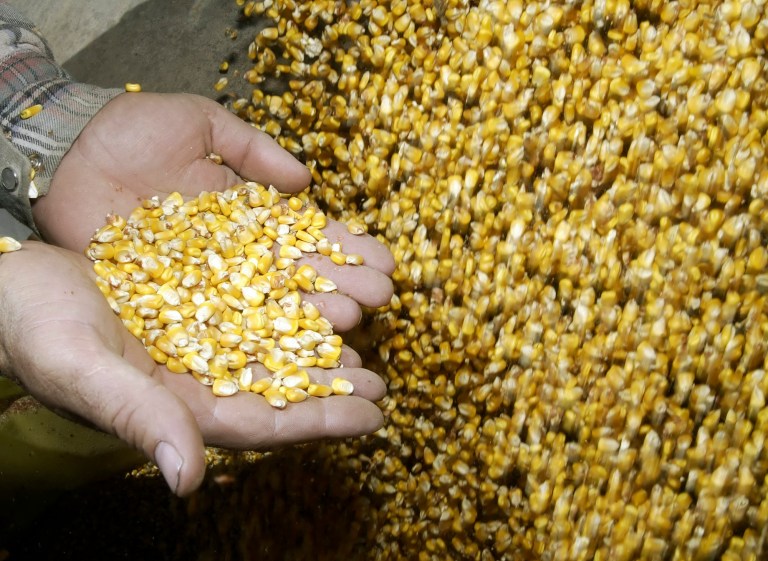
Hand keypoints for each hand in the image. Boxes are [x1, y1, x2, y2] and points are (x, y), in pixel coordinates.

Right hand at [0, 241, 387, 495]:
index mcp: (173, 407)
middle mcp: (191, 379)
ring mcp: (194, 341)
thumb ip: (137, 417)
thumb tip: (189, 480)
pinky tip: (316, 303)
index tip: (372, 417)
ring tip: (362, 352)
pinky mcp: (190, 303)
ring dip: (317, 354)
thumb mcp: (83, 368)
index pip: (262, 425)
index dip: (319, 423)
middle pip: (277, 391)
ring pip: (270, 352)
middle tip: (381, 387)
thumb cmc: (33, 328)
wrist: (10, 283)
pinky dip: (288, 310)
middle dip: (331, 394)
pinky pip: (251, 310)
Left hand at [32, 91, 394, 325]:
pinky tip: (293, 356)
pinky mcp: (172, 307)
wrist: (66, 154)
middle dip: (343, 289)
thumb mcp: (201, 123)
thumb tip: (305, 182)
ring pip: (268, 308)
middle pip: (297, 278)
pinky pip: (222, 328)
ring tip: (354, 326)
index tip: (385, 263)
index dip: (346, 249)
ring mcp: (205, 285)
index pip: (306, 237)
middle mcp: (233, 257)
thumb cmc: (131, 133)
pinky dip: (258, 343)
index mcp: (246, 216)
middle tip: (382, 301)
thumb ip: (252, 149)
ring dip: (313, 320)